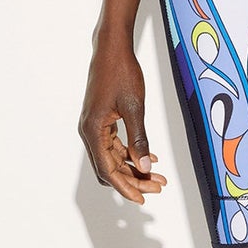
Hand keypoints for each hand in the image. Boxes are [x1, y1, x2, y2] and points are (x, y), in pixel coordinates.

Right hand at [79, 36, 166, 204]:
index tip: (142, 198)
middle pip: (110, 167)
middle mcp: (90, 131)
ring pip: (113, 157)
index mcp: (93, 130)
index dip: (126, 186)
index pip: (108, 170)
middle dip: (133, 179)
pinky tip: (149, 157)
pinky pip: (114, 144)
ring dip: (134, 167)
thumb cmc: (121, 72)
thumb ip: (139, 139)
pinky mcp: (101, 120)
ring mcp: (95, 126)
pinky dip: (130, 153)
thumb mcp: (134, 108)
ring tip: (157, 175)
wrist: (112, 48)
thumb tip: (146, 166)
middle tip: (157, 187)